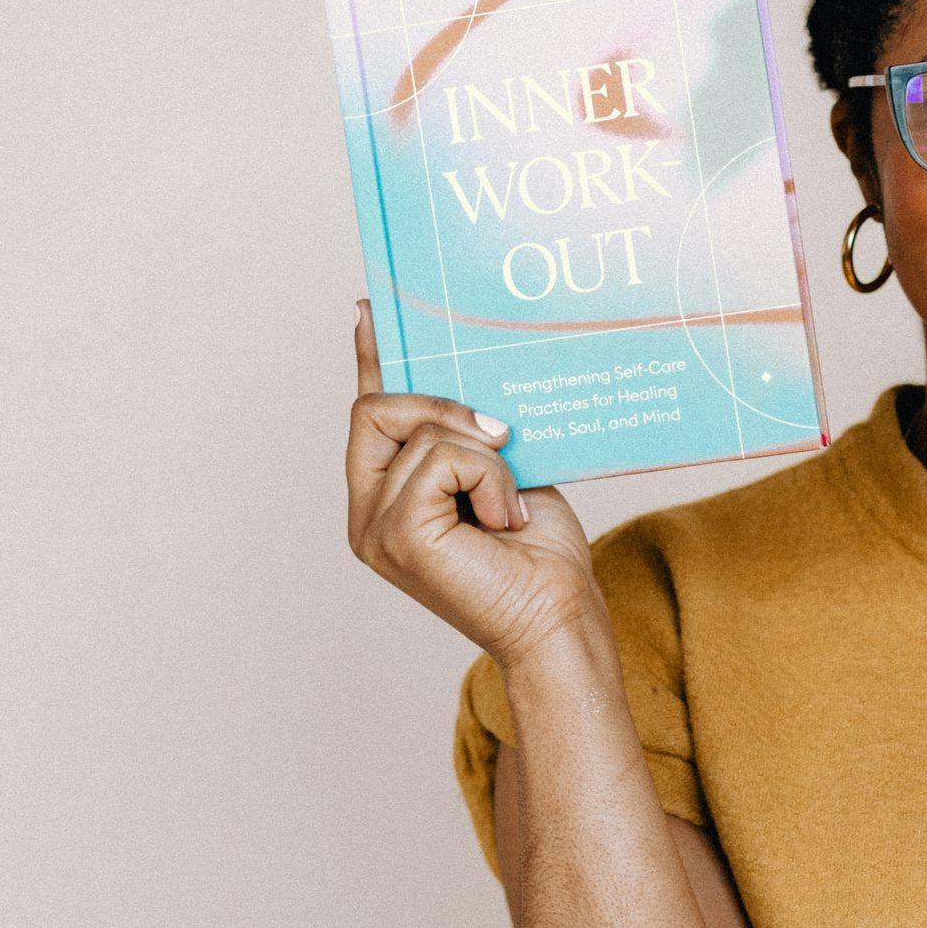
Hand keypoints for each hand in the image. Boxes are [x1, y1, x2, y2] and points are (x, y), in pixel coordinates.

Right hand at [347, 302, 595, 662]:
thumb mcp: (502, 472)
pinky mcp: (398, 535)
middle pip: (375, 408)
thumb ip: (468, 435)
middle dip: (440, 405)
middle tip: (500, 435)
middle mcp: (366, 515)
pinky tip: (506, 521)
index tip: (373, 309)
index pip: (367, 415)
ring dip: (485, 458)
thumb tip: (467, 371)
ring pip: (422, 431)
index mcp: (384, 499)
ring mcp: (374, 528)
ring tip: (510, 507)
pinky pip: (442, 459)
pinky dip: (488, 478)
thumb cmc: (539, 556)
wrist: (560, 618)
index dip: (371, 360)